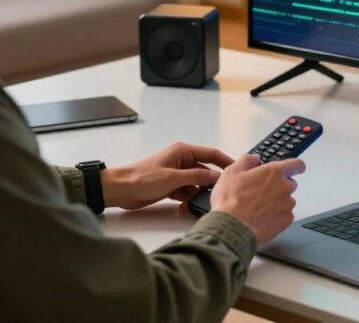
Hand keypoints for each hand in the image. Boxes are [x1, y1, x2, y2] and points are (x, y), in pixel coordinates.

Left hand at [101, 143, 233, 210]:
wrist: (120, 190)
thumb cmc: (141, 178)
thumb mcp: (173, 177)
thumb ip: (197, 176)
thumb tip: (217, 176)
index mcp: (182, 151)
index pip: (211, 153)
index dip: (226, 161)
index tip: (238, 169)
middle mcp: (181, 160)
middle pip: (205, 169)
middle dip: (211, 181)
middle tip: (220, 192)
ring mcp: (176, 173)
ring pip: (196, 183)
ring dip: (197, 192)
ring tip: (197, 201)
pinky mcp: (170, 185)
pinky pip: (186, 191)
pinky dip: (187, 198)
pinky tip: (185, 205)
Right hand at [210, 154, 306, 243]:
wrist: (231, 228)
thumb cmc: (231, 200)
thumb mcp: (232, 172)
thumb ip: (248, 160)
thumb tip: (256, 159)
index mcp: (274, 172)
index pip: (297, 164)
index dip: (295, 166)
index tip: (292, 169)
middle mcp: (285, 187)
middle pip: (290, 183)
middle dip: (278, 186)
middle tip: (261, 192)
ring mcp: (287, 205)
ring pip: (287, 200)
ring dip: (277, 201)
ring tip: (258, 207)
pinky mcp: (286, 221)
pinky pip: (285, 215)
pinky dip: (276, 215)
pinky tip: (261, 217)